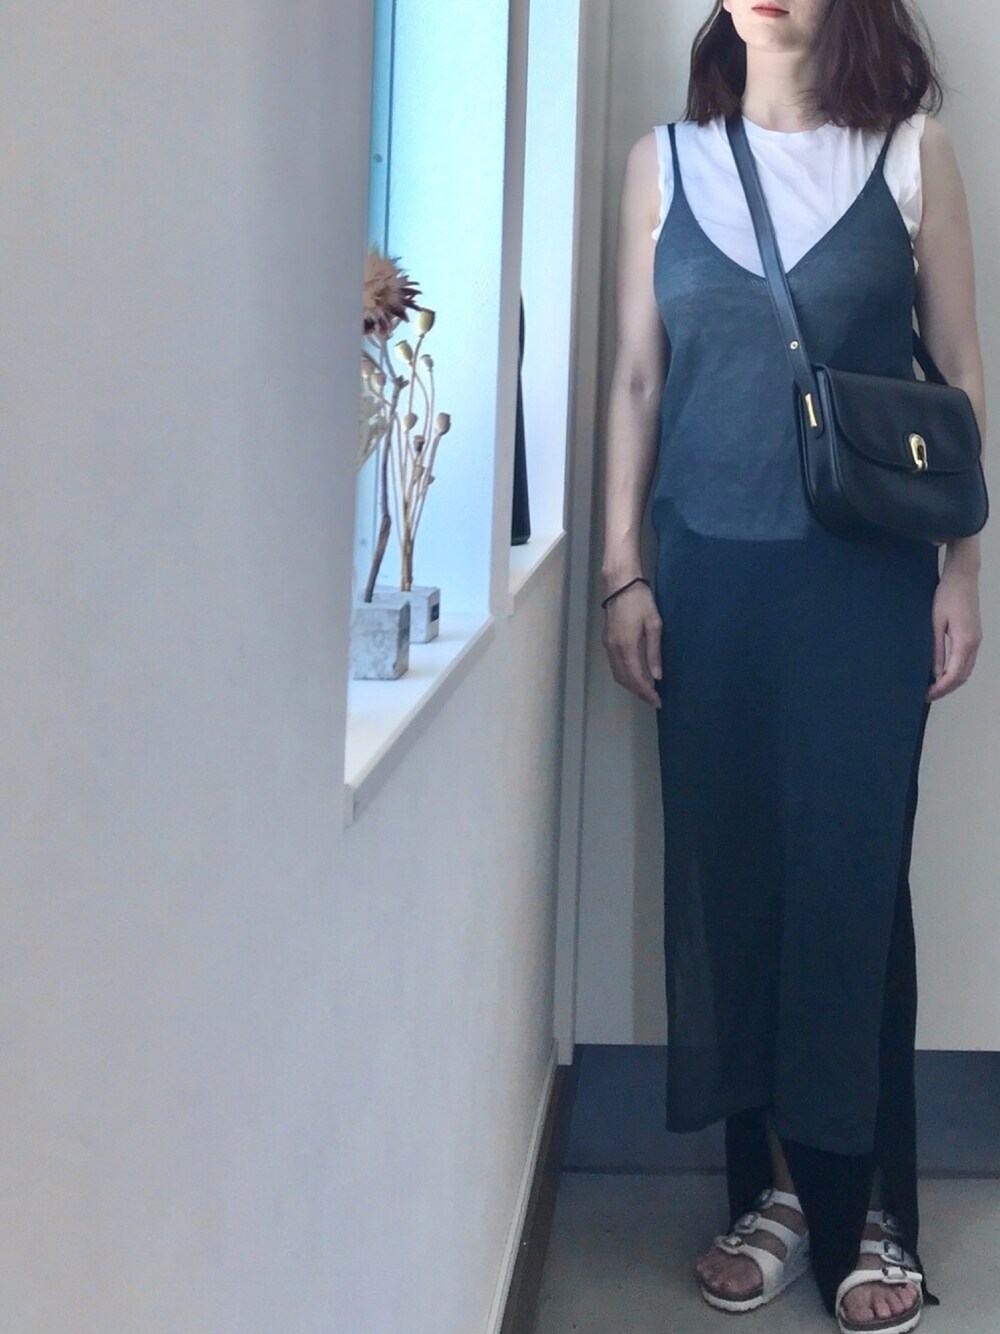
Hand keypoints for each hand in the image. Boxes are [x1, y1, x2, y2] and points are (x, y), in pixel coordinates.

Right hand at [601, 580, 662, 707]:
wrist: (620, 583)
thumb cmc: (640, 600)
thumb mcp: (654, 625)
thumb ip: (654, 652)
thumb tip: (657, 676)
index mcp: (626, 646)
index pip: (636, 678)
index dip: (647, 693)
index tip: (658, 702)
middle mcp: (614, 649)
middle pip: (624, 680)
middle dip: (639, 692)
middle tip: (654, 700)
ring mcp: (608, 645)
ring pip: (618, 674)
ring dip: (631, 685)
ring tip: (647, 691)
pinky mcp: (607, 641)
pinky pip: (615, 665)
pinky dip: (626, 675)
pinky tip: (637, 675)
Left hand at [927, 560, 981, 700]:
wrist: (963, 576)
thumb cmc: (946, 595)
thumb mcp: (935, 622)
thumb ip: (936, 649)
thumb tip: (935, 672)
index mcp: (965, 642)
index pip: (954, 675)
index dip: (941, 688)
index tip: (926, 695)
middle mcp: (975, 644)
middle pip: (963, 676)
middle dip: (946, 689)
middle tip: (927, 695)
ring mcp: (977, 640)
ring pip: (967, 669)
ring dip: (952, 681)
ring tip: (932, 686)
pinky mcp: (974, 635)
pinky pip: (967, 660)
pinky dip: (957, 671)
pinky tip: (942, 671)